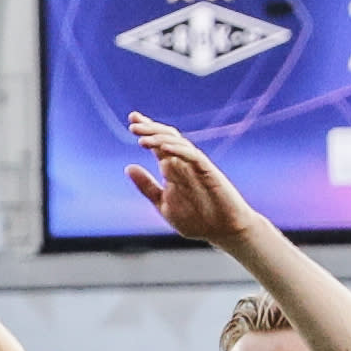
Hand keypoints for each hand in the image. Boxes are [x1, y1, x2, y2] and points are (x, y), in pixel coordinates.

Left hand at [123, 116, 256, 247]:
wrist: (223, 230)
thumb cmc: (196, 218)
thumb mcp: (163, 203)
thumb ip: (147, 186)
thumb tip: (128, 167)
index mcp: (173, 169)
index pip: (158, 144)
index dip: (147, 130)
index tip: (132, 119)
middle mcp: (184, 163)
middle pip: (167, 138)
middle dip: (150, 129)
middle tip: (133, 124)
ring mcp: (196, 166)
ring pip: (178, 144)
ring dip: (160, 139)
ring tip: (141, 138)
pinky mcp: (208, 172)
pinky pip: (193, 156)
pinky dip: (179, 150)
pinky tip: (164, 149)